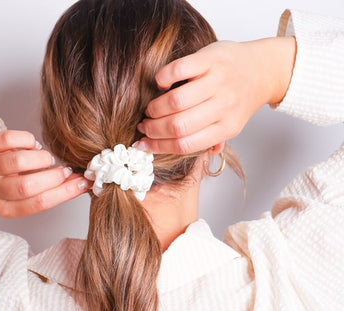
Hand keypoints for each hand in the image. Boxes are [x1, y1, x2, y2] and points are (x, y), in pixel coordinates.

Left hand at [0, 130, 88, 217]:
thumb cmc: (12, 180)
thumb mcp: (29, 192)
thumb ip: (53, 190)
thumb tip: (84, 184)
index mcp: (6, 207)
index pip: (38, 204)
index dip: (64, 193)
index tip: (83, 183)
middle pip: (26, 186)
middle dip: (53, 177)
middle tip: (65, 170)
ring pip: (17, 162)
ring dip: (41, 159)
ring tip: (46, 159)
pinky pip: (9, 139)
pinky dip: (28, 140)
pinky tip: (32, 146)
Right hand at [135, 37, 295, 153]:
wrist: (262, 68)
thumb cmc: (241, 96)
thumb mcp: (233, 123)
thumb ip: (216, 139)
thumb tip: (202, 155)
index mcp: (227, 127)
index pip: (185, 144)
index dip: (158, 146)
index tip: (143, 144)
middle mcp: (224, 106)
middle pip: (178, 125)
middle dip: (153, 128)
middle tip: (145, 125)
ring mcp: (217, 81)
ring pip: (176, 101)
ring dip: (156, 107)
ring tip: (151, 109)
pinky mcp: (211, 59)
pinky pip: (179, 69)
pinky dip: (163, 78)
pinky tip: (161, 83)